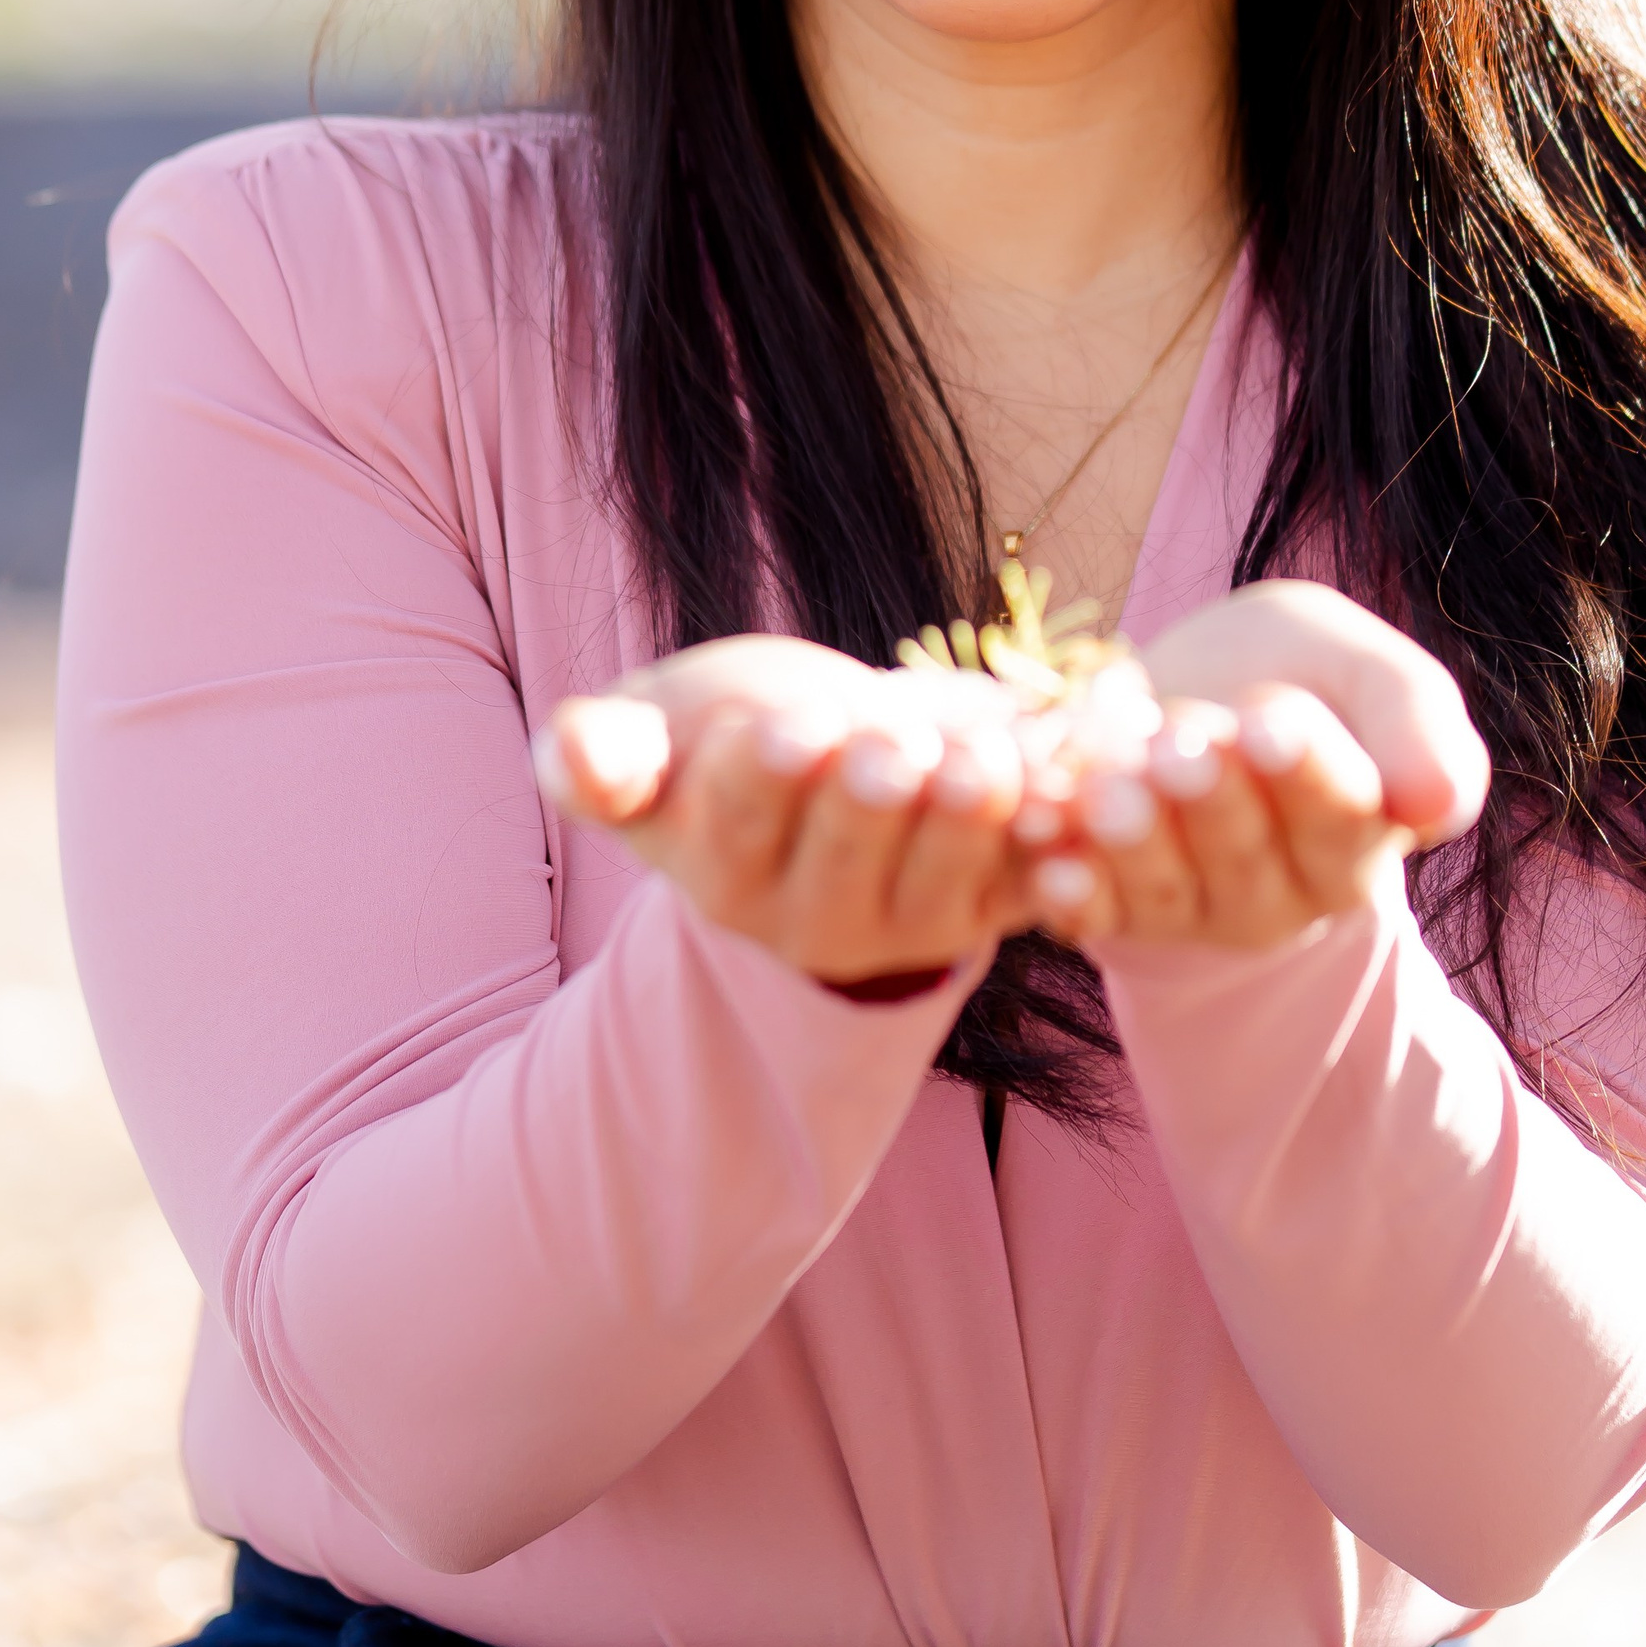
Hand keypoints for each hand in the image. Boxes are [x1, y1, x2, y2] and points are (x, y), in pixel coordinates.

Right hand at [535, 637, 1035, 988]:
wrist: (825, 761)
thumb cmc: (719, 737)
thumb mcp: (654, 730)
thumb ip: (604, 749)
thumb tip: (569, 754)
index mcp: (715, 863)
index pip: (737, 822)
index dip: (764, 776)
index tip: (785, 727)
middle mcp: (806, 913)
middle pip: (844, 856)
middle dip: (872, 799)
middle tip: (891, 746)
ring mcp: (904, 919)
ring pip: (942, 884)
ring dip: (970, 822)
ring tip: (984, 759)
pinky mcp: (985, 908)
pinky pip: (1029, 894)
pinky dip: (1060, 861)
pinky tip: (1076, 810)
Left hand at [1016, 581, 1489, 955]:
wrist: (1198, 688)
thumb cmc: (1297, 670)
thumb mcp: (1361, 666)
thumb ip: (1416, 720)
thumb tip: (1434, 799)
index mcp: (1358, 831)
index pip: (1339, 813)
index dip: (1303, 769)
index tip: (1268, 722)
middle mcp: (1283, 889)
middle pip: (1246, 853)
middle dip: (1210, 796)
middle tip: (1180, 743)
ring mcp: (1197, 907)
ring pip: (1166, 885)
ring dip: (1133, 839)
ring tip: (1107, 789)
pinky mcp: (1120, 911)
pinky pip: (1096, 913)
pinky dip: (1070, 890)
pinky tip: (1044, 862)